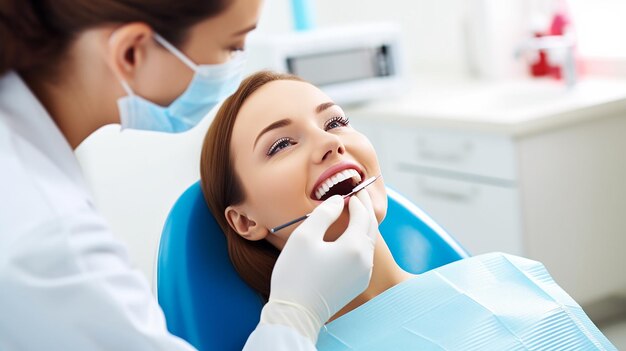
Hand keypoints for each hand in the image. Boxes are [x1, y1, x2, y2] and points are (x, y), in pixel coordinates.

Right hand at [260, 190, 378, 341]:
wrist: (296, 314)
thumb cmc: (295, 274)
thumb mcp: (304, 236)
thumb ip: (324, 213)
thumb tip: (338, 200)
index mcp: (354, 247)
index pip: (362, 214)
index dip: (357, 199)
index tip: (351, 187)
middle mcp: (364, 260)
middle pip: (370, 226)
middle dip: (364, 208)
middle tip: (358, 194)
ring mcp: (363, 274)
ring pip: (368, 241)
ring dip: (363, 224)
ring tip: (354, 211)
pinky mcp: (357, 283)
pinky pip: (364, 255)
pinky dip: (360, 239)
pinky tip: (350, 235)